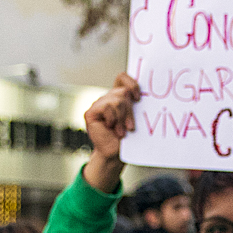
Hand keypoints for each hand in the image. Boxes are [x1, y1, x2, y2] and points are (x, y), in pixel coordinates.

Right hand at [82, 71, 139, 193]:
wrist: (115, 154)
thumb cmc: (127, 139)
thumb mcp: (134, 119)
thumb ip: (134, 105)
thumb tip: (142, 95)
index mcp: (118, 97)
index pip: (122, 78)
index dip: (131, 84)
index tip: (138, 99)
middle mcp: (107, 98)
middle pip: (122, 92)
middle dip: (130, 110)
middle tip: (130, 126)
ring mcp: (98, 104)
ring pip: (116, 100)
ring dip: (122, 117)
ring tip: (121, 131)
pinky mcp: (91, 113)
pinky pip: (106, 107)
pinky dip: (112, 119)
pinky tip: (111, 128)